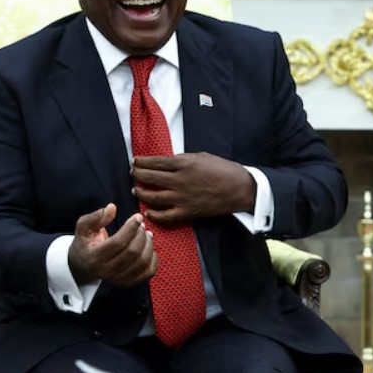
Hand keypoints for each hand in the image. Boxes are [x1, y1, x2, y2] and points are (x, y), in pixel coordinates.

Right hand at [68, 203, 157, 287]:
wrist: (85, 265)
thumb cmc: (86, 243)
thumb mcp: (84, 227)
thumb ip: (96, 217)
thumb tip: (112, 207)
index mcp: (94, 257)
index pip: (117, 243)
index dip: (130, 228)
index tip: (138, 216)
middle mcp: (106, 271)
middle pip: (132, 252)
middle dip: (141, 235)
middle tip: (142, 225)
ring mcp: (119, 279)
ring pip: (142, 262)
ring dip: (148, 244)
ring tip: (147, 233)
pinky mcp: (130, 283)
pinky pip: (148, 272)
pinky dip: (153, 258)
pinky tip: (148, 247)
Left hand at [132, 153, 255, 224]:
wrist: (239, 188)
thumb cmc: (223, 170)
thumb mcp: (202, 156)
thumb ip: (182, 159)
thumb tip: (167, 162)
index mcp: (183, 164)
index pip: (154, 162)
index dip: (141, 162)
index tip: (135, 162)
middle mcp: (179, 180)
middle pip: (149, 177)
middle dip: (137, 175)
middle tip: (133, 174)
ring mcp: (182, 198)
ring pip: (152, 197)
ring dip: (141, 193)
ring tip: (136, 190)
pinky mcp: (187, 212)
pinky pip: (165, 216)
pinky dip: (154, 214)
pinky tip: (148, 211)